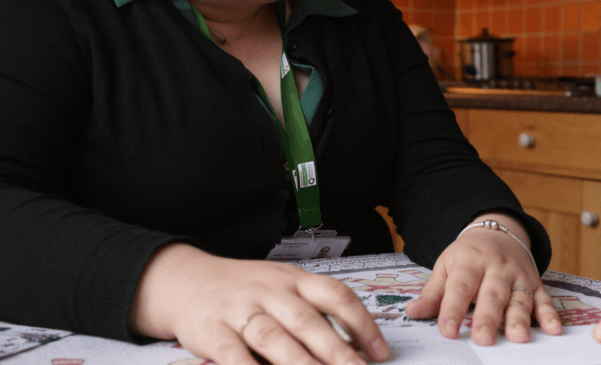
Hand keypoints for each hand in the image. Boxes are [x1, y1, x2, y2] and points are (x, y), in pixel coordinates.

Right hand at [128, 243, 389, 364]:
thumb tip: (354, 347)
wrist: (185, 280)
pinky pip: (234, 356)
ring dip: (301, 364)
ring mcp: (240, 310)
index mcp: (294, 279)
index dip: (362, 324)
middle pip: (308, 321)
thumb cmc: (244, 290)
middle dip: (338, 351)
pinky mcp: (212, 332)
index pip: (336, 296)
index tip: (380, 352)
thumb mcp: (281, 288)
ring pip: (275, 339)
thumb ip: (311, 312)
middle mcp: (270, 291)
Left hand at [404, 213, 562, 344]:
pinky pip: (544, 299)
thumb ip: (432, 292)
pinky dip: (550, 314)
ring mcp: (518, 275)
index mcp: (470, 261)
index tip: (448, 330)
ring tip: (518, 338)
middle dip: (488, 317)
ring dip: (520, 318)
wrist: (499, 231)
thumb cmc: (469, 255)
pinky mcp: (535, 283)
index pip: (460, 287)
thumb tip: (412, 313)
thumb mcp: (446, 265)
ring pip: (519, 298)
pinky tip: (553, 329)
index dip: (453, 309)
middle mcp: (496, 268)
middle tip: (483, 339)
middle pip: (492, 294)